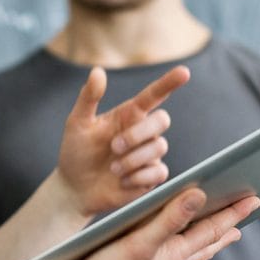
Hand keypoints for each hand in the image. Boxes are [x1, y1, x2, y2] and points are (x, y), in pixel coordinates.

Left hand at [56, 65, 190, 216]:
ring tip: (112, 167)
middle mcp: (143, 132)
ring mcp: (149, 155)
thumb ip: (89, 97)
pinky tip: (121, 180)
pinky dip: (138, 176)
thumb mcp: (77, 123)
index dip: (169, 83)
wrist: (75, 188)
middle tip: (114, 146)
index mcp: (129, 114)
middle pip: (162, 120)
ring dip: (133, 158)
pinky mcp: (151, 177)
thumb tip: (97, 71)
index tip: (184, 72)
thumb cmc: (76, 152)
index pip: (154, 95)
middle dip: (139, 133)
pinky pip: (159, 172)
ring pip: (159, 147)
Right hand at [66, 191, 259, 259]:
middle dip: (227, 226)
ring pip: (192, 252)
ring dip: (209, 240)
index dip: (233, 212)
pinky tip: (179, 250)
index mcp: (173, 254)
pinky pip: (175, 259)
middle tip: (246, 213)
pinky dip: (186, 249)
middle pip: (207, 242)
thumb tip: (199, 196)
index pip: (210, 230)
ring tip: (224, 232)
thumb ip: (170, 219)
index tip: (254, 198)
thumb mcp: (139, 243)